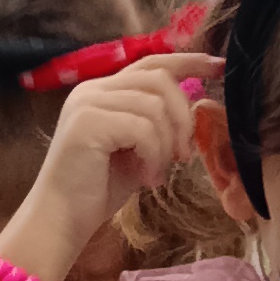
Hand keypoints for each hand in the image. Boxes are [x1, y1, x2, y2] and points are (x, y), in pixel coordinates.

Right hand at [28, 52, 216, 269]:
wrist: (62, 219)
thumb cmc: (98, 189)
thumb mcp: (136, 148)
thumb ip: (156, 122)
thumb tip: (195, 106)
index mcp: (103, 91)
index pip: (151, 63)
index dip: (188, 61)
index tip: (218, 67)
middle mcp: (92, 89)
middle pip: (158, 79)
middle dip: (182, 116)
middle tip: (184, 156)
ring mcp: (88, 103)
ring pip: (154, 105)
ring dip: (166, 144)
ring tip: (157, 173)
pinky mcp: (87, 122)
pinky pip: (143, 128)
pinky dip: (154, 156)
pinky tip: (146, 178)